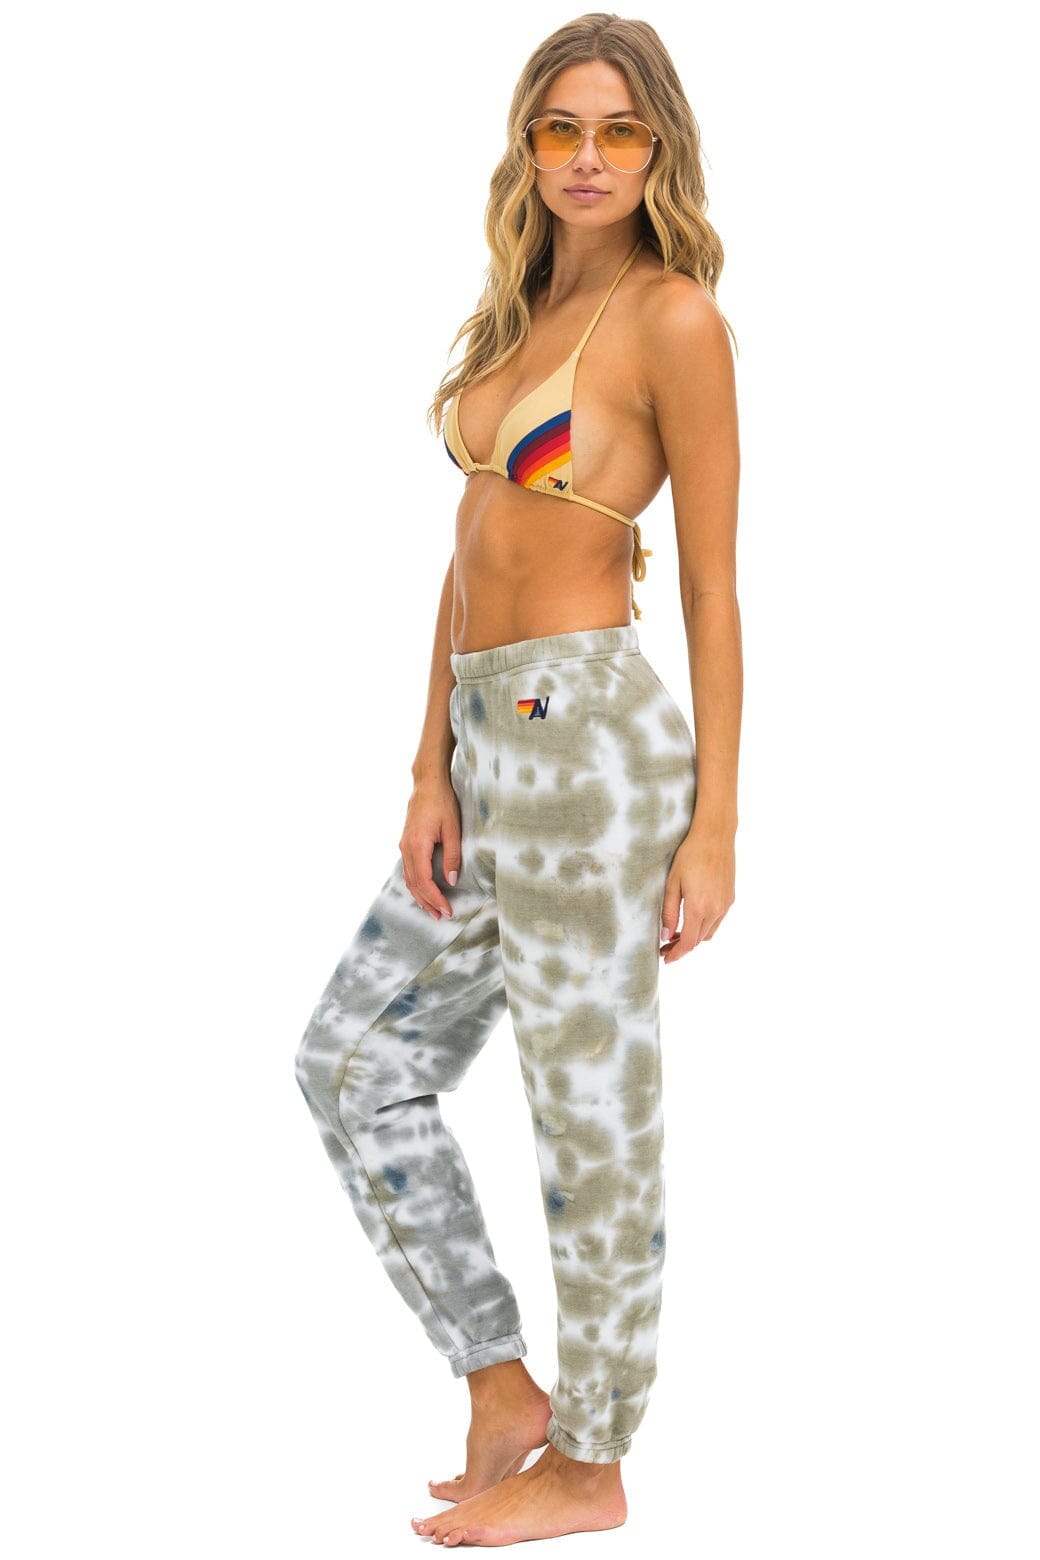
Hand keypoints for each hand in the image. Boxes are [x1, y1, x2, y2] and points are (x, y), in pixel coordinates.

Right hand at [400, 775, 462, 920]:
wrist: (427, 784)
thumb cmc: (442, 803)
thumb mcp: (453, 829)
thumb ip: (452, 856)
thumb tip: (451, 880)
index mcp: (417, 846)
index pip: (424, 881)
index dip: (435, 899)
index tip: (446, 910)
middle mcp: (406, 848)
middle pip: (414, 884)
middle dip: (427, 903)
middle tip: (441, 917)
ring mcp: (404, 846)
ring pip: (409, 879)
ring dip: (420, 896)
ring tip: (432, 910)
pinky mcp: (406, 843)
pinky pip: (408, 870)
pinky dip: (416, 885)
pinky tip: (424, 892)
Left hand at [659, 825, 735, 963]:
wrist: (715, 836)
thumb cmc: (689, 855)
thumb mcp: (672, 883)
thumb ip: (668, 911)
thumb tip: (666, 935)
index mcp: (699, 907)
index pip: (688, 942)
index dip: (676, 954)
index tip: (665, 958)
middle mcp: (715, 909)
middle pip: (699, 940)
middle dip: (682, 947)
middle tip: (666, 946)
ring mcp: (725, 904)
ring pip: (709, 932)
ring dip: (694, 937)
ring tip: (677, 934)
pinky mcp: (730, 898)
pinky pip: (717, 921)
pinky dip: (705, 926)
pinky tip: (693, 919)